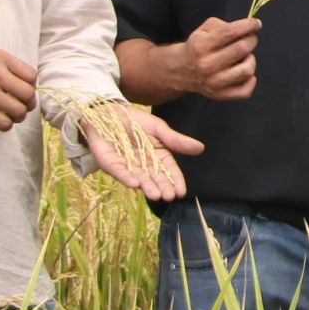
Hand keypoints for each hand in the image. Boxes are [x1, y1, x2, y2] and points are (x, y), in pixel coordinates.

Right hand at [0, 48, 38, 130]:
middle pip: (29, 94)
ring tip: (13, 113)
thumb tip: (29, 82)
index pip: (32, 75)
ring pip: (19, 111)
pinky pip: (4, 124)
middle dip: (29, 102)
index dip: (32, 85)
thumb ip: (8, 64)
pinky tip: (1, 119)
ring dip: (19, 115)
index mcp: (0, 58)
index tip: (25, 89)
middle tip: (22, 104)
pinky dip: (6, 124)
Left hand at [84, 108, 203, 200]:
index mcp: (157, 155)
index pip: (169, 170)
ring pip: (139, 178)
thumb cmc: (135, 120)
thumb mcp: (158, 128)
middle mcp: (143, 164)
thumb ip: (175, 140)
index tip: (181, 192)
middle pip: (155, 178)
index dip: (175, 181)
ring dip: (147, 187)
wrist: (108, 112)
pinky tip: (135, 184)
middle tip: (169, 197)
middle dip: (162, 187)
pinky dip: (126, 178)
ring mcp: (127, 165)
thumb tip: (201, 148)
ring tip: (156, 195)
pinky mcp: (111, 163)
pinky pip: (120, 172)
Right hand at [178, 16, 261, 100]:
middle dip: (251, 40)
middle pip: (242, 48)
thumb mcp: (204, 30)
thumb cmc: (198, 47)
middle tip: (249, 39)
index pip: (230, 32)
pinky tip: (244, 73)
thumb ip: (224, 25)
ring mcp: (214, 82)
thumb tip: (247, 30)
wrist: (181, 71)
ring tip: (244, 57)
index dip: (248, 25)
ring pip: (246, 70)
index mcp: (201, 45)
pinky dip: (250, 81)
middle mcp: (207, 65)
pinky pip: (245, 91)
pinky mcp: (220, 95)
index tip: (256, 23)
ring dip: (250, 59)